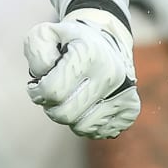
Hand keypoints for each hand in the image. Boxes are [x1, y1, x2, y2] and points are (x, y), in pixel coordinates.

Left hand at [23, 6, 139, 138]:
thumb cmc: (69, 42)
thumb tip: (44, 75)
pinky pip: (99, 132)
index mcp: (88, 53)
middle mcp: (110, 73)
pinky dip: (87, 124)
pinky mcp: (131, 108)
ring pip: (82, 127)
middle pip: (66, 114)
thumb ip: (37, 52)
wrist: (106, 40)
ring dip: (69, 117)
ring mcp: (124, 92)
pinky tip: (86, 107)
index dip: (37, 92)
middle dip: (51, 107)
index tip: (38, 86)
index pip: (53, 91)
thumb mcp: (45, 34)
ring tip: (70, 100)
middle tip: (52, 96)